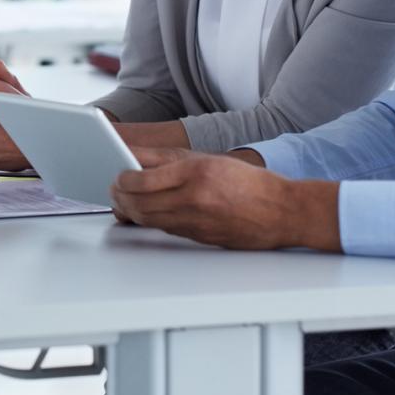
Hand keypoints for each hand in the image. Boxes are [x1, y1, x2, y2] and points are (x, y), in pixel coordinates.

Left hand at [110, 149, 340, 250]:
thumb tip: (134, 157)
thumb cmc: (248, 182)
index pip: (142, 179)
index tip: (116, 175)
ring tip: (124, 202)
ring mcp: (196, 221)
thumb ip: (168, 159)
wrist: (281, 212)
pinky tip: (146, 213)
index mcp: (196, 172)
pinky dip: (150, 221)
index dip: (122, 180)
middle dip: (120, 198)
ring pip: (148, 220)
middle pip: (139, 203)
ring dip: (130, 212)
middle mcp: (194, 198)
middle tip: (113, 191)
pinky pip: (164, 230)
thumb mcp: (208, 159)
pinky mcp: (199, 237)